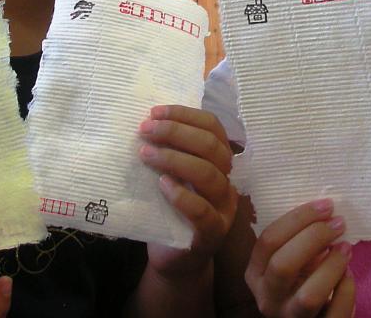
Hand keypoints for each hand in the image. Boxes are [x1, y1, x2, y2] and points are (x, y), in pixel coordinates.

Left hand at [138, 105, 238, 278]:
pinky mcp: (212, 234)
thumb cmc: (169, 211)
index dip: (185, 115)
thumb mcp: (169, 175)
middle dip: (176, 133)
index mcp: (219, 162)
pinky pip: (203, 212)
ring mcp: (223, 208)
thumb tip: (144, 122)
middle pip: (212, 147)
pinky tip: (162, 185)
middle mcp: (227, 181)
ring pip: (209, 175)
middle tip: (145, 130)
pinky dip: (181, 195)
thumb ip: (167, 152)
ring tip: (145, 153)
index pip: (213, 127)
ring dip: (174, 159)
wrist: (175, 259)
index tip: (154, 112)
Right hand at [245, 199, 354, 317]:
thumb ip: (297, 241)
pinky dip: (346, 290)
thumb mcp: (289, 261)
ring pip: (308, 296)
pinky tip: (349, 274)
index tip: (325, 206)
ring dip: (331, 267)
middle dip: (313, 238)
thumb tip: (326, 213)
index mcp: (255, 274)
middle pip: (283, 265)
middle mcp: (267, 298)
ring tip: (346, 248)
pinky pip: (335, 312)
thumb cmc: (299, 281)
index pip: (268, 241)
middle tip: (338, 224)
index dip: (297, 219)